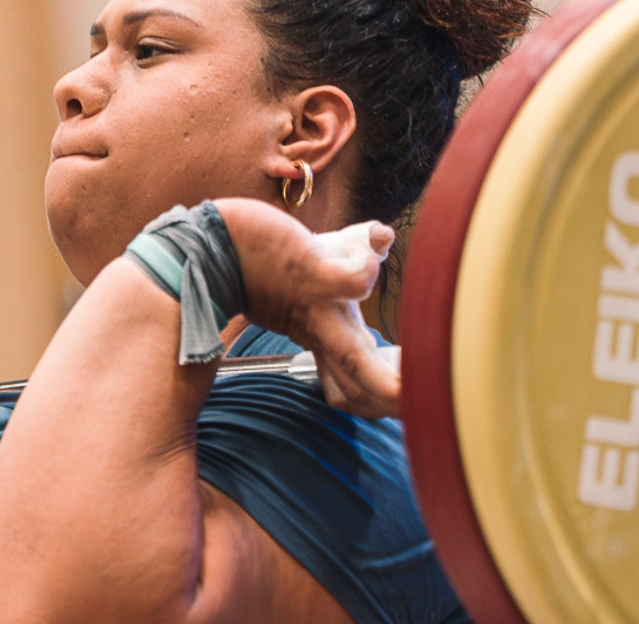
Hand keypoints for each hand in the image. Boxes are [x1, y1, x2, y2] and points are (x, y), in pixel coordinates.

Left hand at [212, 198, 399, 417]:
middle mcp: (323, 332)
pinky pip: (353, 282)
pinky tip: (373, 248)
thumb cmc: (268, 262)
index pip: (357, 392)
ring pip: (354, 359)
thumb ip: (355, 264)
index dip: (387, 401)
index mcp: (328, 339)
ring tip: (412, 375)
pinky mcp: (310, 274)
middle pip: (360, 391)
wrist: (219, 243)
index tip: (416, 392)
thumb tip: (385, 236)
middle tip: (420, 399)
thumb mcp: (319, 274)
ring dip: (386, 379)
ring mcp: (316, 307)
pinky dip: (369, 268)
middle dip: (394, 403)